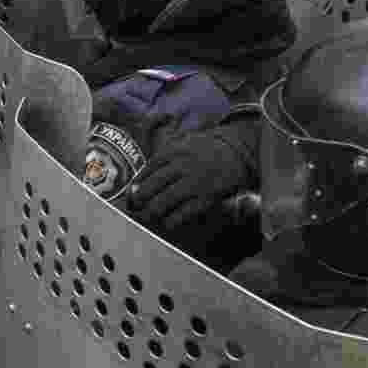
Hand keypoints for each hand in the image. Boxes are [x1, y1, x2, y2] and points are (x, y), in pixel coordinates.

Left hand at [127, 124, 253, 230]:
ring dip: (153, 211)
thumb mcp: (184, 145)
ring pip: (166, 199)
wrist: (236, 155)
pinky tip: (167, 223)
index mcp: (176, 151)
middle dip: (141, 198)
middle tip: (135, 206)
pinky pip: (184, 212)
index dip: (138, 182)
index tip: (132, 192)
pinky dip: (173, 220)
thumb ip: (164, 159)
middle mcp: (183, 166)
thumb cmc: (204, 152)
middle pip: (155, 184)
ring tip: (146, 217)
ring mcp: (195, 182)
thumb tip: (140, 182)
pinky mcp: (206, 197)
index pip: (150, 168)